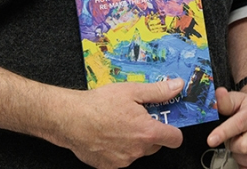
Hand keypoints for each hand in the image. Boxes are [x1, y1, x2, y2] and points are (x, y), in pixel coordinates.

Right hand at [48, 79, 184, 167]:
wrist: (70, 119)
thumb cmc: (98, 105)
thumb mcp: (132, 91)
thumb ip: (158, 91)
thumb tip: (176, 86)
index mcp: (147, 132)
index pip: (175, 139)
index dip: (174, 131)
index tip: (168, 123)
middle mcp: (137, 150)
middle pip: (155, 144)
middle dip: (150, 132)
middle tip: (138, 118)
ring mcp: (123, 161)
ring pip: (138, 151)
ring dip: (134, 141)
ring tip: (119, 124)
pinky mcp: (109, 167)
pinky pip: (122, 158)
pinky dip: (119, 149)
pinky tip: (109, 135)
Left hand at [207, 86, 246, 167]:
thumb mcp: (235, 99)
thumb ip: (225, 100)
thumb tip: (217, 94)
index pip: (239, 124)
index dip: (224, 132)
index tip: (211, 139)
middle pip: (244, 146)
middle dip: (232, 144)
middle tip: (231, 138)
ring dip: (241, 156)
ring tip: (238, 146)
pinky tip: (244, 163)